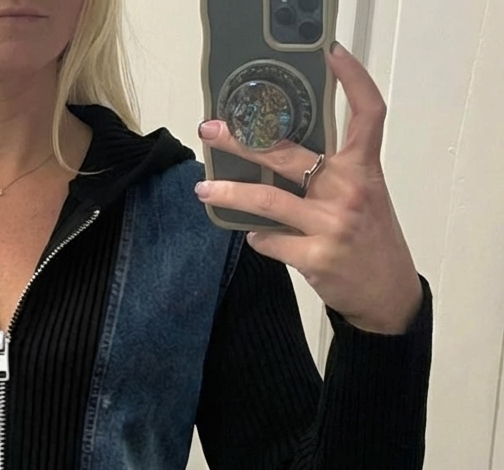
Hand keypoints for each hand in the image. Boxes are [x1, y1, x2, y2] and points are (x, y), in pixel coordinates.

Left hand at [194, 41, 423, 335]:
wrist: (386, 293)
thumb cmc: (368, 240)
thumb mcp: (362, 197)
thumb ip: (330, 175)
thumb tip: (274, 157)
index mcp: (364, 169)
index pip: (368, 113)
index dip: (353, 80)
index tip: (332, 55)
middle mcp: (349, 190)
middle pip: (290, 153)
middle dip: (244, 139)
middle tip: (211, 129)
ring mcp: (331, 225)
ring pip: (267, 200)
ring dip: (229, 193)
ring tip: (203, 189)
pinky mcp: (316, 258)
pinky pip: (270, 241)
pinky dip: (257, 238)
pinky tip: (253, 236)